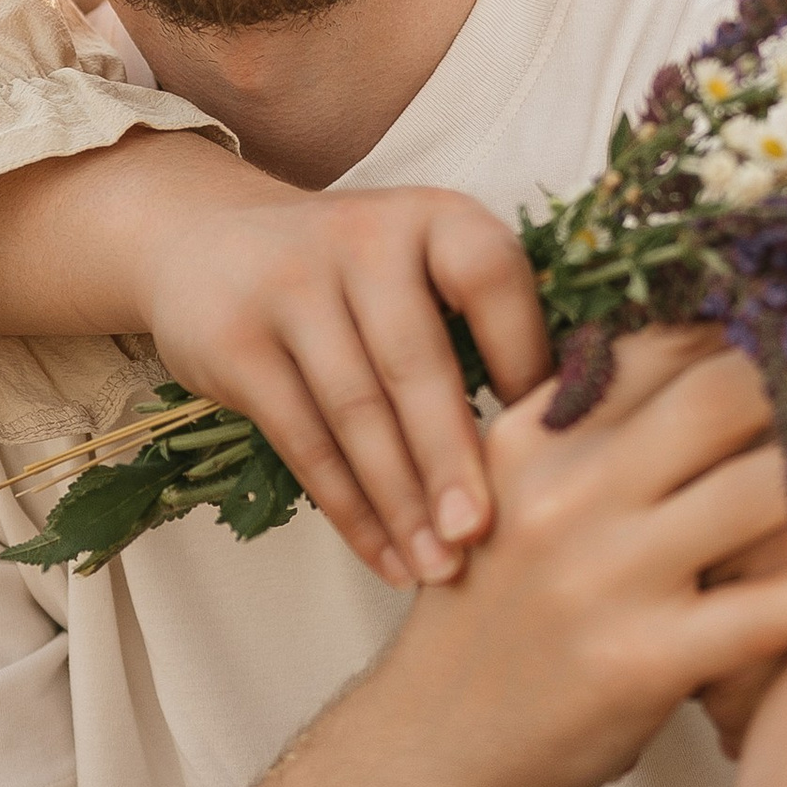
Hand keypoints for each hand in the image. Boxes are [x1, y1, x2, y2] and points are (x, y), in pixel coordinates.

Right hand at [0, 135, 552, 591]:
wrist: (200, 240)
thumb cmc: (354, 277)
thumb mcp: (420, 263)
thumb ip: (488, 324)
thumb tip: (586, 431)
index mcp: (433, 216)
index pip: (492, 279)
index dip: (525, 358)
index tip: (555, 444)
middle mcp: (363, 239)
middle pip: (416, 363)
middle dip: (454, 460)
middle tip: (487, 537)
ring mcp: (291, 288)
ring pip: (356, 413)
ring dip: (402, 503)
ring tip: (439, 570)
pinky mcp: (234, 342)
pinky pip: (303, 441)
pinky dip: (348, 511)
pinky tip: (384, 558)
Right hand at [371, 301, 786, 786]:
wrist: (428, 753)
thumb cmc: (490, 618)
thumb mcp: (516, 498)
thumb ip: (592, 431)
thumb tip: (694, 350)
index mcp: (537, 439)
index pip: (662, 350)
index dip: (754, 307)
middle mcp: (569, 495)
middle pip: (720, 396)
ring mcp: (605, 579)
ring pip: (755, 490)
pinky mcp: (641, 664)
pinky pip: (766, 610)